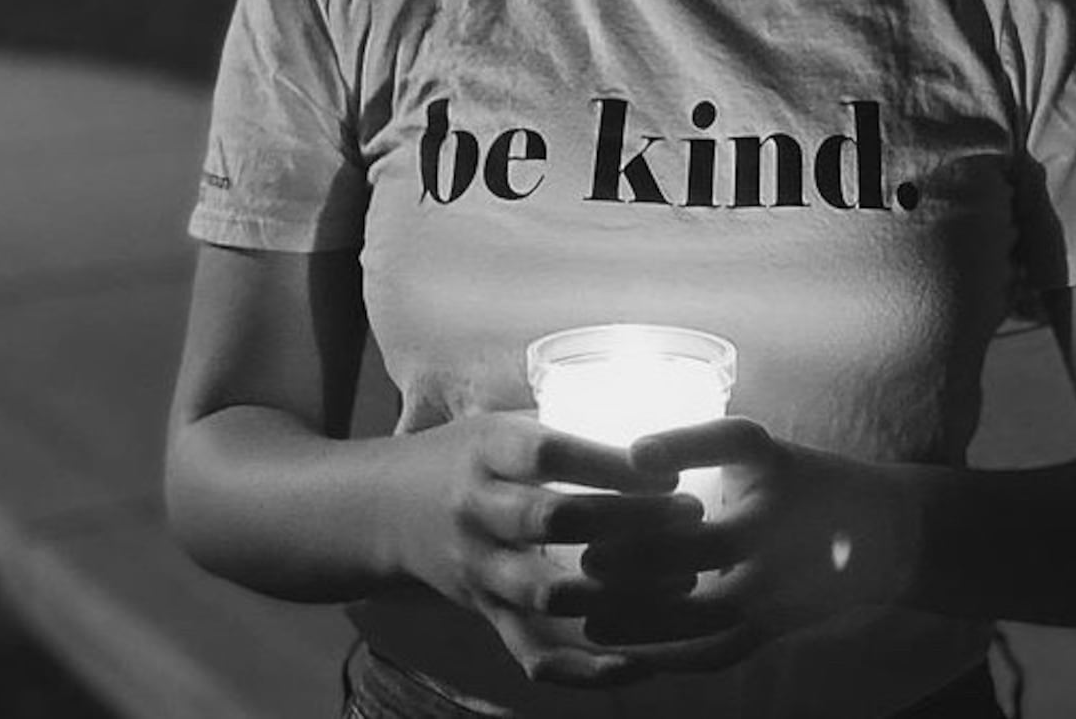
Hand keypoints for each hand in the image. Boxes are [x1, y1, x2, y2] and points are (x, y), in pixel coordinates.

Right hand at [387, 410, 708, 686]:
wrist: (384, 509)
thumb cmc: (464, 456)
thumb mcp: (500, 424)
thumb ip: (560, 426)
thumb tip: (651, 408)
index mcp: (485, 451)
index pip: (548, 454)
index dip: (607, 463)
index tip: (665, 467)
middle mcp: (476, 509)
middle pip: (553, 520)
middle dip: (629, 521)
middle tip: (691, 515)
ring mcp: (478, 569)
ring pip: (548, 593)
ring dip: (620, 592)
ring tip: (683, 580)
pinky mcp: (485, 614)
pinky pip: (533, 652)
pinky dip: (584, 668)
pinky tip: (637, 663)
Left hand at [571, 417, 914, 674]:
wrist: (880, 533)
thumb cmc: (798, 478)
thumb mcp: (759, 447)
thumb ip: (698, 444)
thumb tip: (627, 452)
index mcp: (774, 463)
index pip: (730, 444)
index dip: (681, 447)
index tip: (635, 456)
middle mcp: (781, 523)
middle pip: (710, 542)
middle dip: (646, 554)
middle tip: (589, 560)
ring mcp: (782, 582)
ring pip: (711, 612)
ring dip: (649, 619)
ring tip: (594, 621)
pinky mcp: (776, 625)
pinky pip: (722, 651)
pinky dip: (675, 658)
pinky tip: (630, 655)